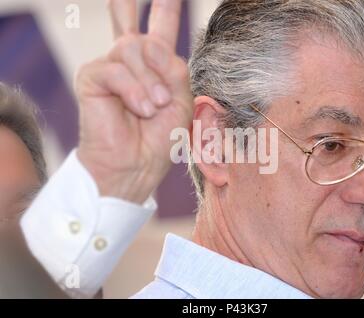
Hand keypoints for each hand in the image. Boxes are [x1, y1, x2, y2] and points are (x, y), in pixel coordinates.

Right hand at [75, 0, 192, 203]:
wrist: (137, 164)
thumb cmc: (159, 136)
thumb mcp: (181, 100)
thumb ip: (173, 68)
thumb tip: (150, 43)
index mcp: (154, 65)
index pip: (158, 28)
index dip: (163, 8)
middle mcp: (130, 61)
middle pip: (135, 24)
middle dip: (148, 33)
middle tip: (160, 81)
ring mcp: (110, 66)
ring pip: (133, 49)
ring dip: (150, 82)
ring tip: (153, 107)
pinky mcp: (91, 77)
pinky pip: (116, 70)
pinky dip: (133, 91)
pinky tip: (140, 110)